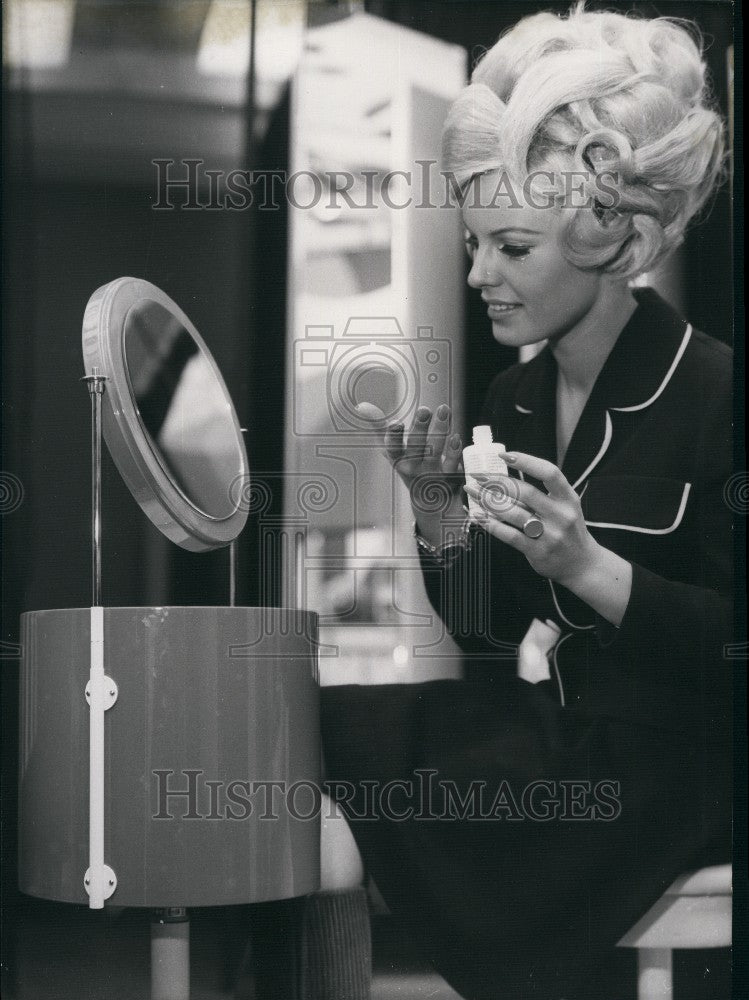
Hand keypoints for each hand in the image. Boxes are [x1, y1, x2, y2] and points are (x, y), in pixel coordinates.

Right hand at [355, 401, 464, 525]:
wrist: (429, 501)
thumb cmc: (409, 465)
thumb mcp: (393, 449)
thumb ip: (379, 427)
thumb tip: (361, 406)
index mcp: (398, 459)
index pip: (393, 448)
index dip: (393, 436)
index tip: (395, 423)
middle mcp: (414, 467)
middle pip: (416, 446)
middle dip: (420, 428)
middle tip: (424, 409)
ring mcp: (432, 473)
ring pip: (436, 450)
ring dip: (440, 429)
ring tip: (443, 409)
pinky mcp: (449, 476)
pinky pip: (452, 463)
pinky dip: (453, 450)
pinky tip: (455, 436)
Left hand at [463, 450, 599, 588]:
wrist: (582, 564)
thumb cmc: (568, 531)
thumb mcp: (565, 507)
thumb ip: (542, 494)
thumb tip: (504, 477)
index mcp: (568, 498)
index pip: (549, 472)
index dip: (526, 461)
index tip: (504, 455)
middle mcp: (561, 515)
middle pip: (525, 492)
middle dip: (497, 482)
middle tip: (478, 476)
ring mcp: (550, 534)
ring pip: (513, 513)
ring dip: (488, 501)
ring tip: (473, 493)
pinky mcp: (537, 551)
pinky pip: (509, 535)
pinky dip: (490, 524)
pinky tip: (479, 516)